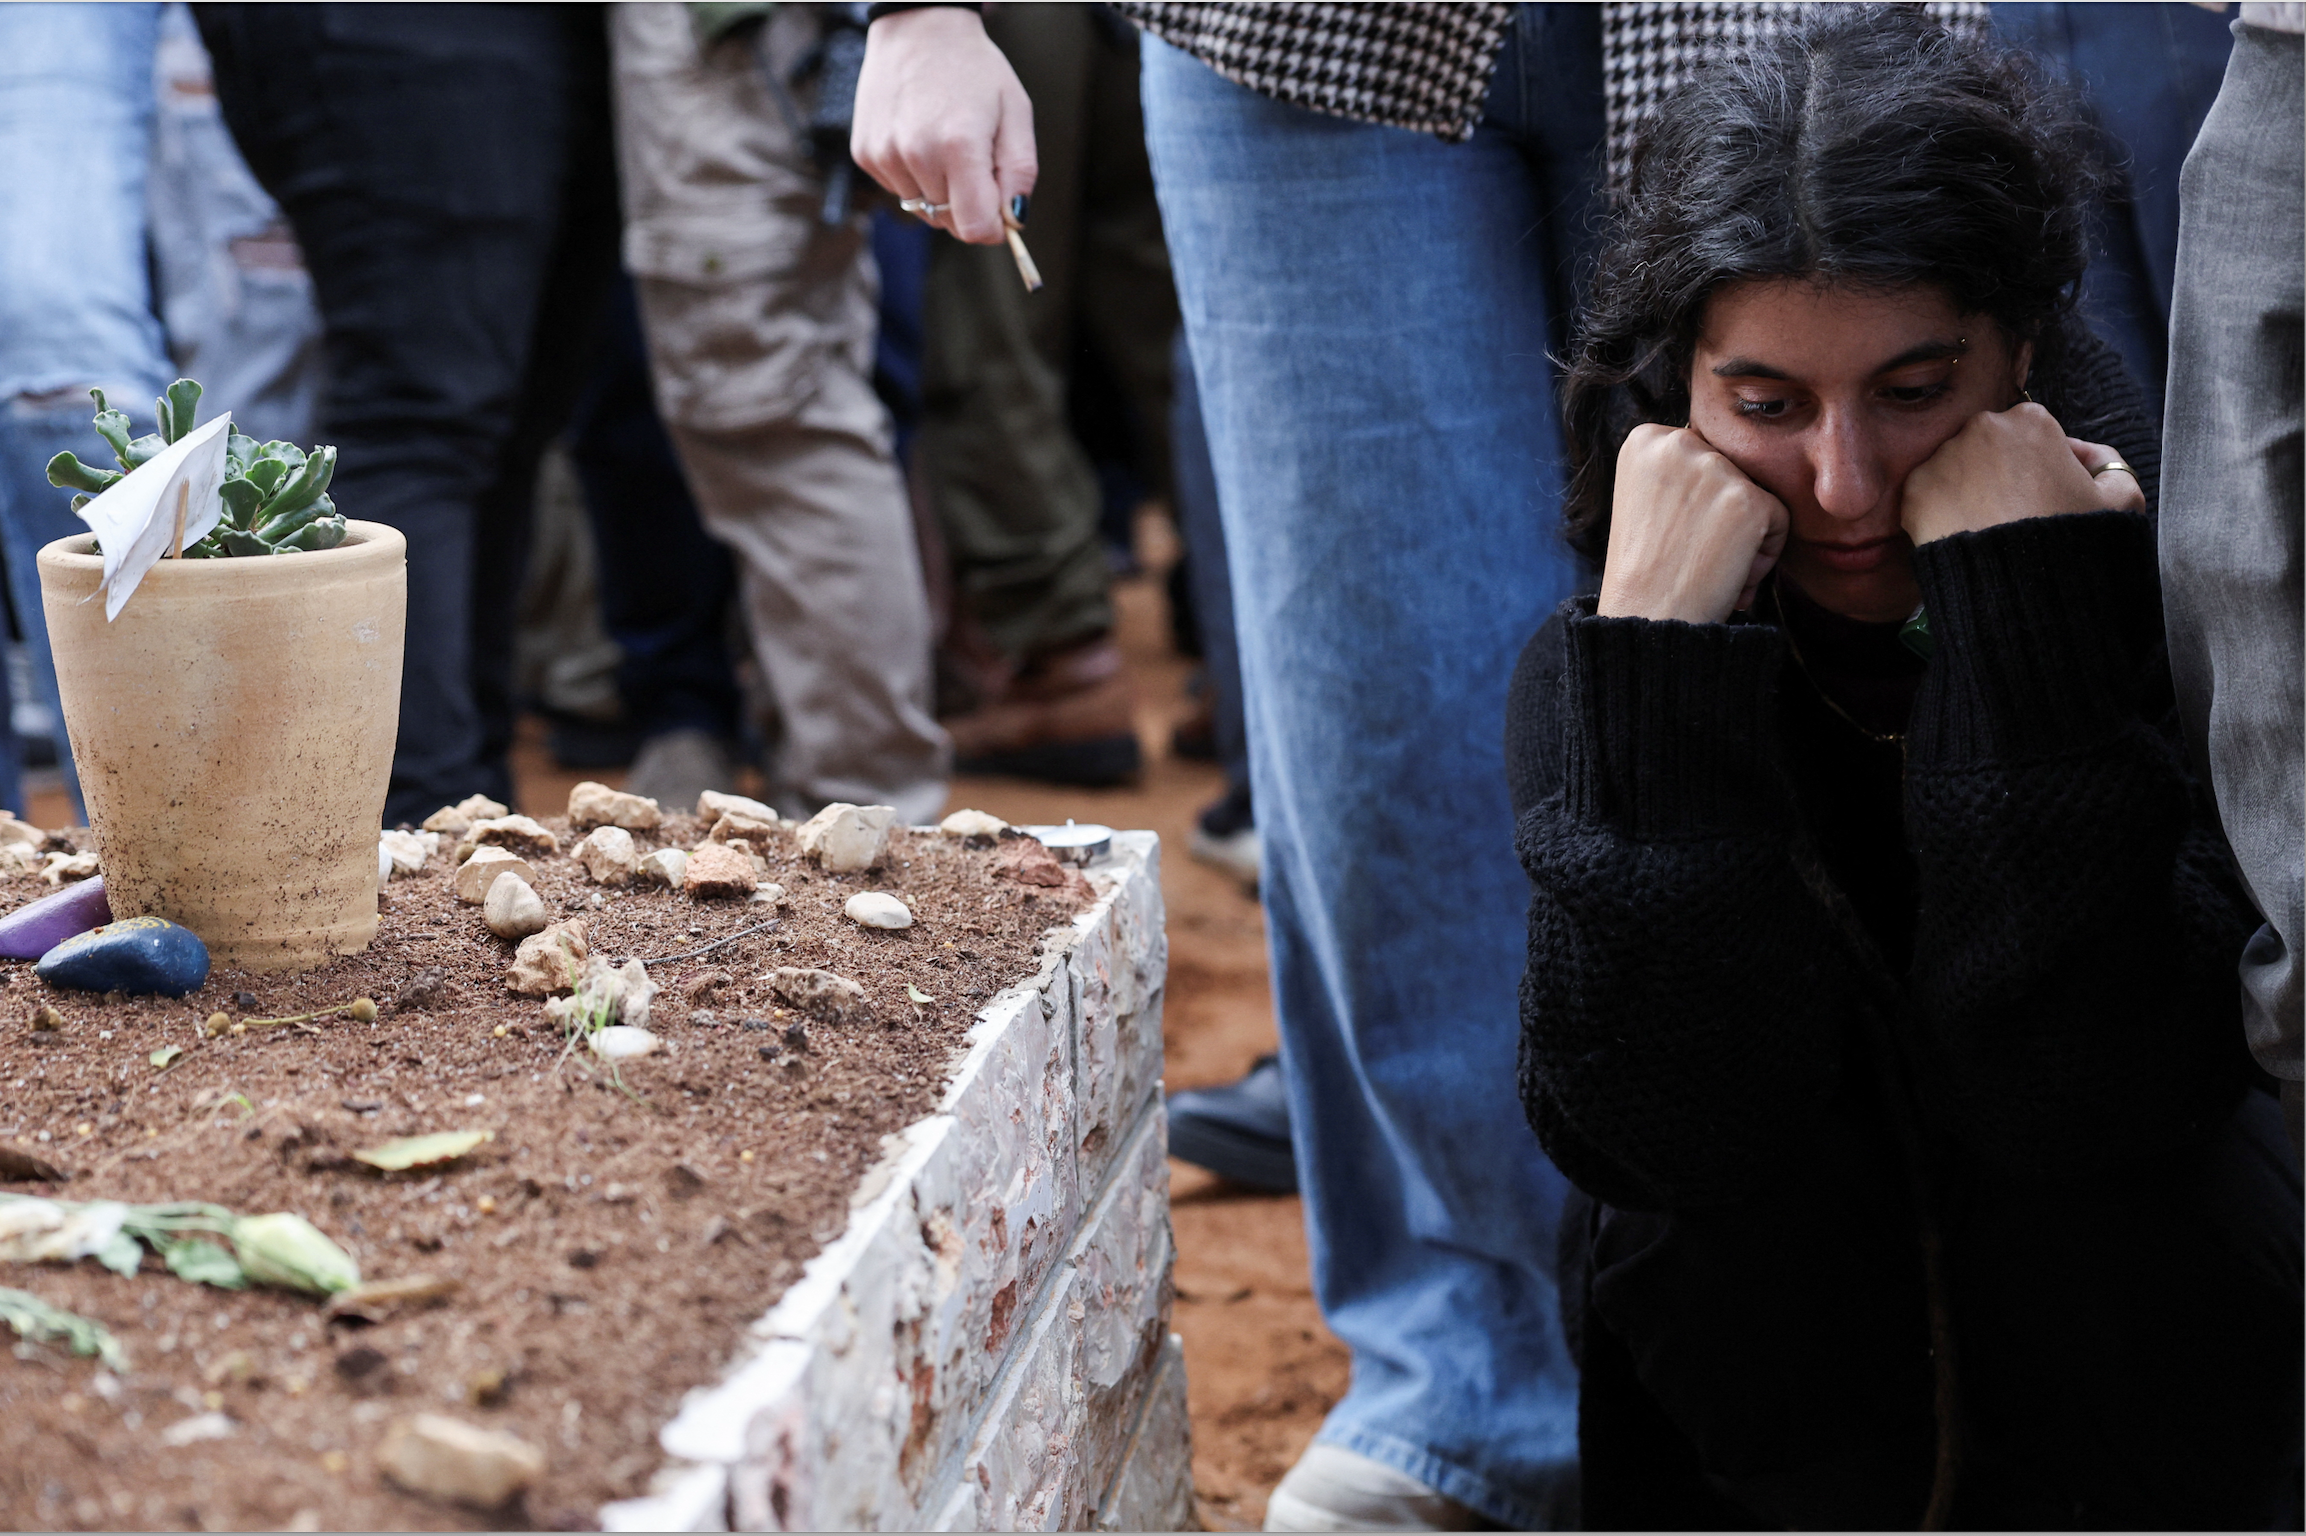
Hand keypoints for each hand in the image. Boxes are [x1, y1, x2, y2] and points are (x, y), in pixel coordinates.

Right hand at [851, 8, 1037, 245]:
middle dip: (969, 204)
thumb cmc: (973, 69)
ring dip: (940, 191)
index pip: (975, 229)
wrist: (918, 29)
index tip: (999, 208)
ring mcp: (885, 156)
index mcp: (959, 147)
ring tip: (944, 143)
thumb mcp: (1015, 113)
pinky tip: (919, 137)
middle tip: (974, 160)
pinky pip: (899, 190)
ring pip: (923, 210)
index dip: (992, 226)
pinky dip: (914, 176)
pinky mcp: (866, 154)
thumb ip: (1020, 173)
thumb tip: (1013, 221)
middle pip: (950, 223)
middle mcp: (917, 155)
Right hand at [1598, 424, 1789, 622]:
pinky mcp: (1748, 499)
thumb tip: (1731, 465)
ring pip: (1757, 495)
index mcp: (1645, 439)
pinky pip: (1779, 521)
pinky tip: (1726, 575)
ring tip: (1705, 566)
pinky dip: (1762, 556)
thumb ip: (1681, 471)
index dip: (1694, 502)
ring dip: (1742, 537)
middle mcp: (1677, 443)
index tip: (1668, 534)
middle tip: (1688, 554)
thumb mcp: (1645, 500)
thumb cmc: (1646, 571)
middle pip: (1732, 470)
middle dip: (1720, 517)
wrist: (1644, 619)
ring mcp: (1714, 469)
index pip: (1703, 455)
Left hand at [1901, 402, 2145, 544]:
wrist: (2025, 585)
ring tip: (1986, 527)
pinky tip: (1962, 535)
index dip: (2037, 462)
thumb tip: (2084, 456)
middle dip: (1997, 470)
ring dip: (1966, 489)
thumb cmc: (2075, 539)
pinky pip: (1926, 496)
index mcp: (2030, 420)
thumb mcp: (2120, 498)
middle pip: (1987, 445)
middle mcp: (1981, 428)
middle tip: (2010, 511)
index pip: (2030, 431)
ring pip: (1954, 468)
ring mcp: (1943, 457)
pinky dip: (1939, 513)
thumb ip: (2109, 465)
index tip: (2040, 491)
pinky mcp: (1915, 491)